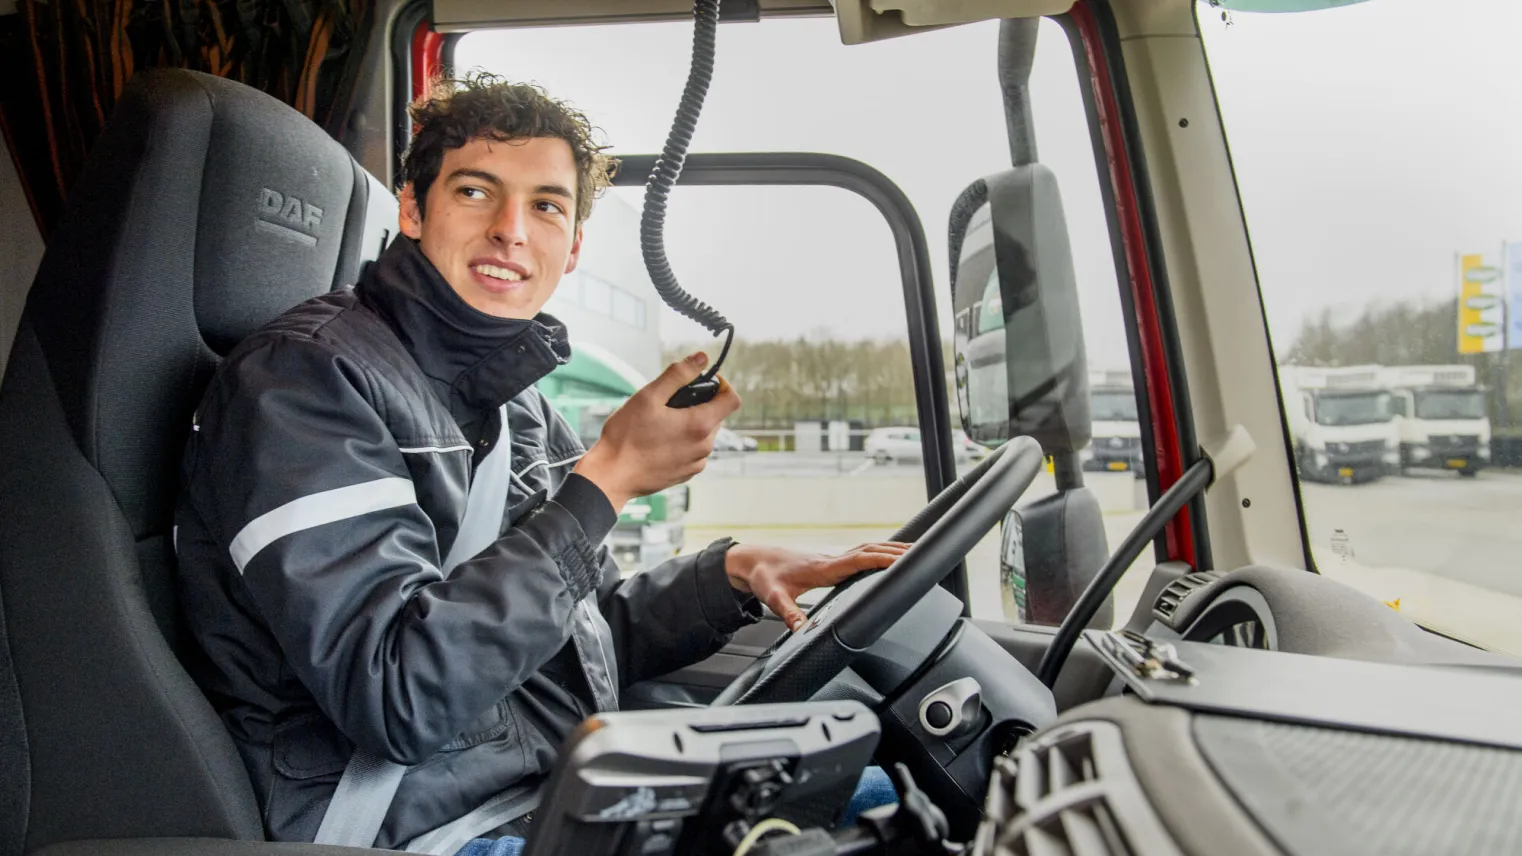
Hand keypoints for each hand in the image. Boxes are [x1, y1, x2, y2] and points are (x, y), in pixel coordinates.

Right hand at [573, 352, 740, 509]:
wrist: (612, 475)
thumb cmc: (627, 436)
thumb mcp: (649, 396)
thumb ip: (678, 374)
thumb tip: (701, 358)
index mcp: (700, 425)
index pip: (732, 400)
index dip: (722, 385)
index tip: (702, 382)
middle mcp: (704, 446)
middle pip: (717, 415)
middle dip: (700, 404)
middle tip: (671, 402)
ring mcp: (696, 463)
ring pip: (705, 434)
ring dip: (691, 423)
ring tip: (662, 423)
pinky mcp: (686, 473)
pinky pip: (694, 450)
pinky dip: (684, 441)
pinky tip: (659, 441)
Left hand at [725, 542, 912, 631]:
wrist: (751, 561)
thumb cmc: (764, 577)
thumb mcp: (774, 598)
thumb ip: (789, 614)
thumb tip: (802, 631)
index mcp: (822, 568)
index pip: (858, 560)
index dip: (881, 559)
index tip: (903, 560)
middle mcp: (830, 560)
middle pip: (870, 550)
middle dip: (896, 551)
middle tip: (922, 552)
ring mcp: (831, 560)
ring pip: (866, 549)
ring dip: (889, 549)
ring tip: (914, 552)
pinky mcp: (830, 563)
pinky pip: (859, 554)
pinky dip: (877, 553)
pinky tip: (886, 558)